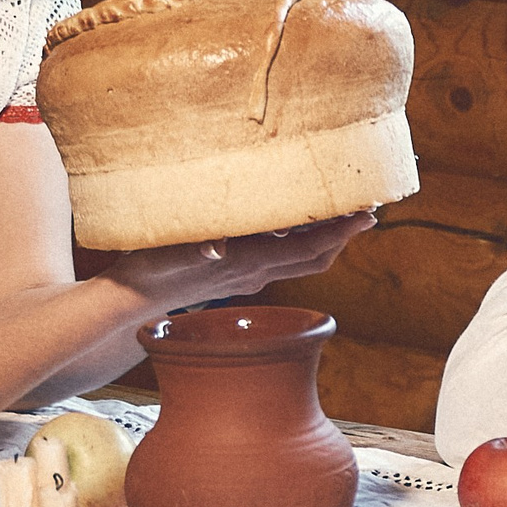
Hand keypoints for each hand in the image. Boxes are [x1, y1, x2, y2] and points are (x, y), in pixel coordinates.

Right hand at [106, 211, 377, 310]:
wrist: (135, 301)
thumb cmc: (150, 273)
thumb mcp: (168, 257)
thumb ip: (193, 250)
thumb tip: (218, 248)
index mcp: (250, 264)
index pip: (308, 249)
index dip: (341, 231)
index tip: (368, 212)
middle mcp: (258, 271)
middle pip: (317, 256)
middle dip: (346, 233)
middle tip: (371, 205)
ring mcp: (251, 274)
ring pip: (304, 260)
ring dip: (330, 238)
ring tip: (349, 212)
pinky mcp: (241, 272)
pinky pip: (287, 257)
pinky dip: (306, 240)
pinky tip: (303, 222)